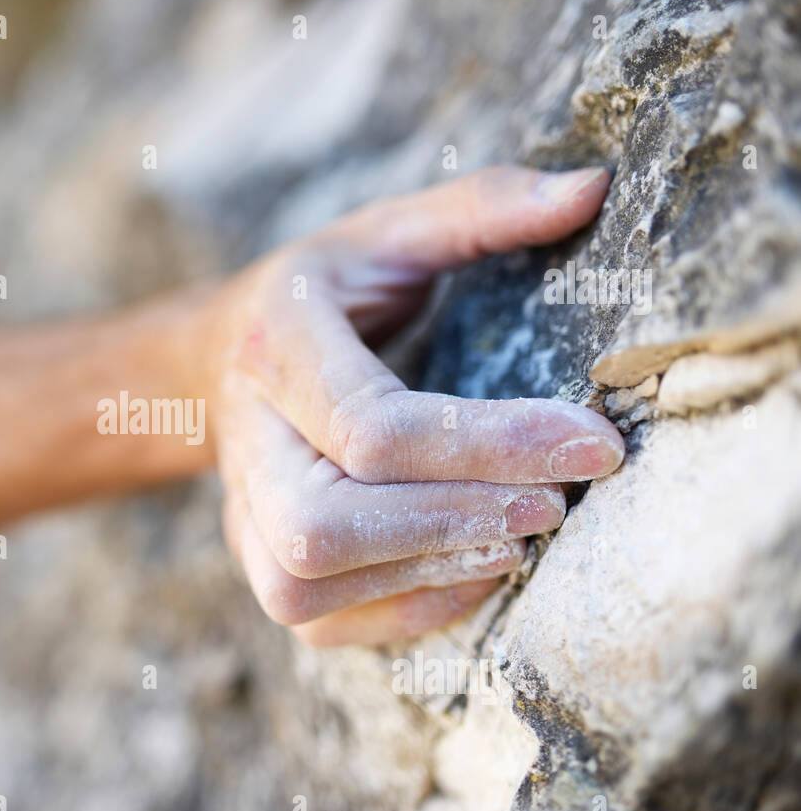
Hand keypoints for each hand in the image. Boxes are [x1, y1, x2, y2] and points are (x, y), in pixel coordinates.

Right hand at [200, 165, 622, 645]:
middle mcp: (246, 439)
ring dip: (426, 572)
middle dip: (448, 524)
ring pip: (304, 586)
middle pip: (321, 525)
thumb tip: (591, 189)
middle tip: (554, 504)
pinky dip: (403, 609)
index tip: (594, 442)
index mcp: (275, 346)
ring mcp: (240, 510)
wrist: (216, 362)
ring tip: (518, 537)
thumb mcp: (384, 233)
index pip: (370, 426)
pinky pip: (317, 621)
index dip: (490, 445)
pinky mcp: (257, 557)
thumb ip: (479, 206)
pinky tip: (473, 568)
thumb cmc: (319, 296)